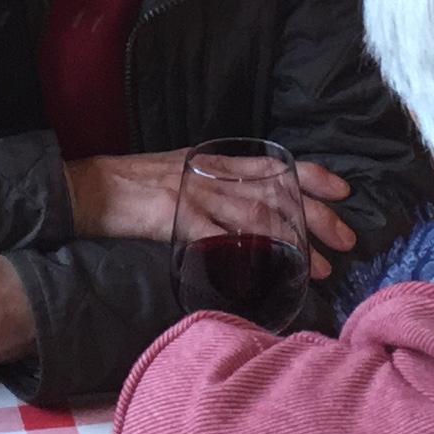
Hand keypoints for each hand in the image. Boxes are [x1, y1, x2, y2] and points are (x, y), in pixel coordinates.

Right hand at [66, 152, 356, 278]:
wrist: (86, 189)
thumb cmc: (132, 187)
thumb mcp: (180, 175)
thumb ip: (214, 188)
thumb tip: (249, 211)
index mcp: (215, 162)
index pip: (274, 165)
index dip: (312, 177)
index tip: (344, 190)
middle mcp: (212, 175)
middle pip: (276, 193)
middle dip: (316, 217)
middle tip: (346, 239)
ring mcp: (195, 196)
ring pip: (257, 215)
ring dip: (293, 242)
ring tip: (320, 267)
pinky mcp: (176, 220)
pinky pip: (217, 240)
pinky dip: (245, 255)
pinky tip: (266, 272)